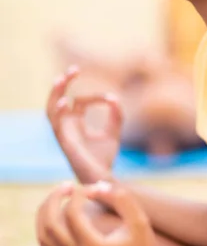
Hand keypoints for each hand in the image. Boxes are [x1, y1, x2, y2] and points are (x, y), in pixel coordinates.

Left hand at [36, 181, 164, 245]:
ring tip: (60, 195)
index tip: (96, 188)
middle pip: (49, 225)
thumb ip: (121, 199)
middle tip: (67, 185)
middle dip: (53, 199)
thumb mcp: (140, 221)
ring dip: (46, 212)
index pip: (72, 214)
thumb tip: (98, 185)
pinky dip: (46, 227)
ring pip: (43, 237)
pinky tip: (59, 213)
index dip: (81, 193)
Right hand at [46, 67, 122, 182]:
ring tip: (61, 79)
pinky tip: (65, 102)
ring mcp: (64, 134)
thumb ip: (116, 114)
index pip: (79, 101)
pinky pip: (56, 126)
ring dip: (55, 94)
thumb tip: (114, 97)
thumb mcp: (114, 131)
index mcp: (76, 123)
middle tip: (74, 69)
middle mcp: (67, 126)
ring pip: (51, 110)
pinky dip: (59, 113)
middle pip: (58, 100)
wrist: (103, 176)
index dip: (95, 96)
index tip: (110, 98)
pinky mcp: (65, 143)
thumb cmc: (105, 157)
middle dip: (63, 84)